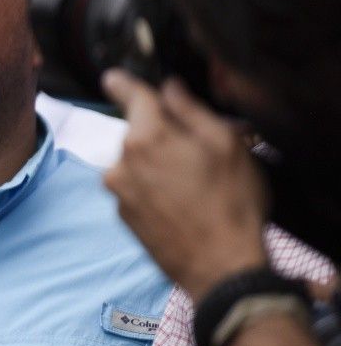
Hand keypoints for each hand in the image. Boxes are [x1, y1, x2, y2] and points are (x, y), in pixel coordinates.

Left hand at [102, 70, 267, 296]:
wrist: (221, 268)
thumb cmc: (230, 204)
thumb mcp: (226, 146)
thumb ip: (191, 110)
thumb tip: (169, 88)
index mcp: (146, 137)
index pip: (129, 95)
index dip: (125, 83)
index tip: (114, 77)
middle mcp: (121, 161)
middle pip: (140, 132)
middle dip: (165, 134)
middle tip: (200, 149)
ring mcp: (118, 191)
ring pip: (138, 161)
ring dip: (160, 163)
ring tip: (197, 183)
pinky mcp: (122, 215)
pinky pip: (137, 187)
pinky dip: (154, 187)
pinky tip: (184, 202)